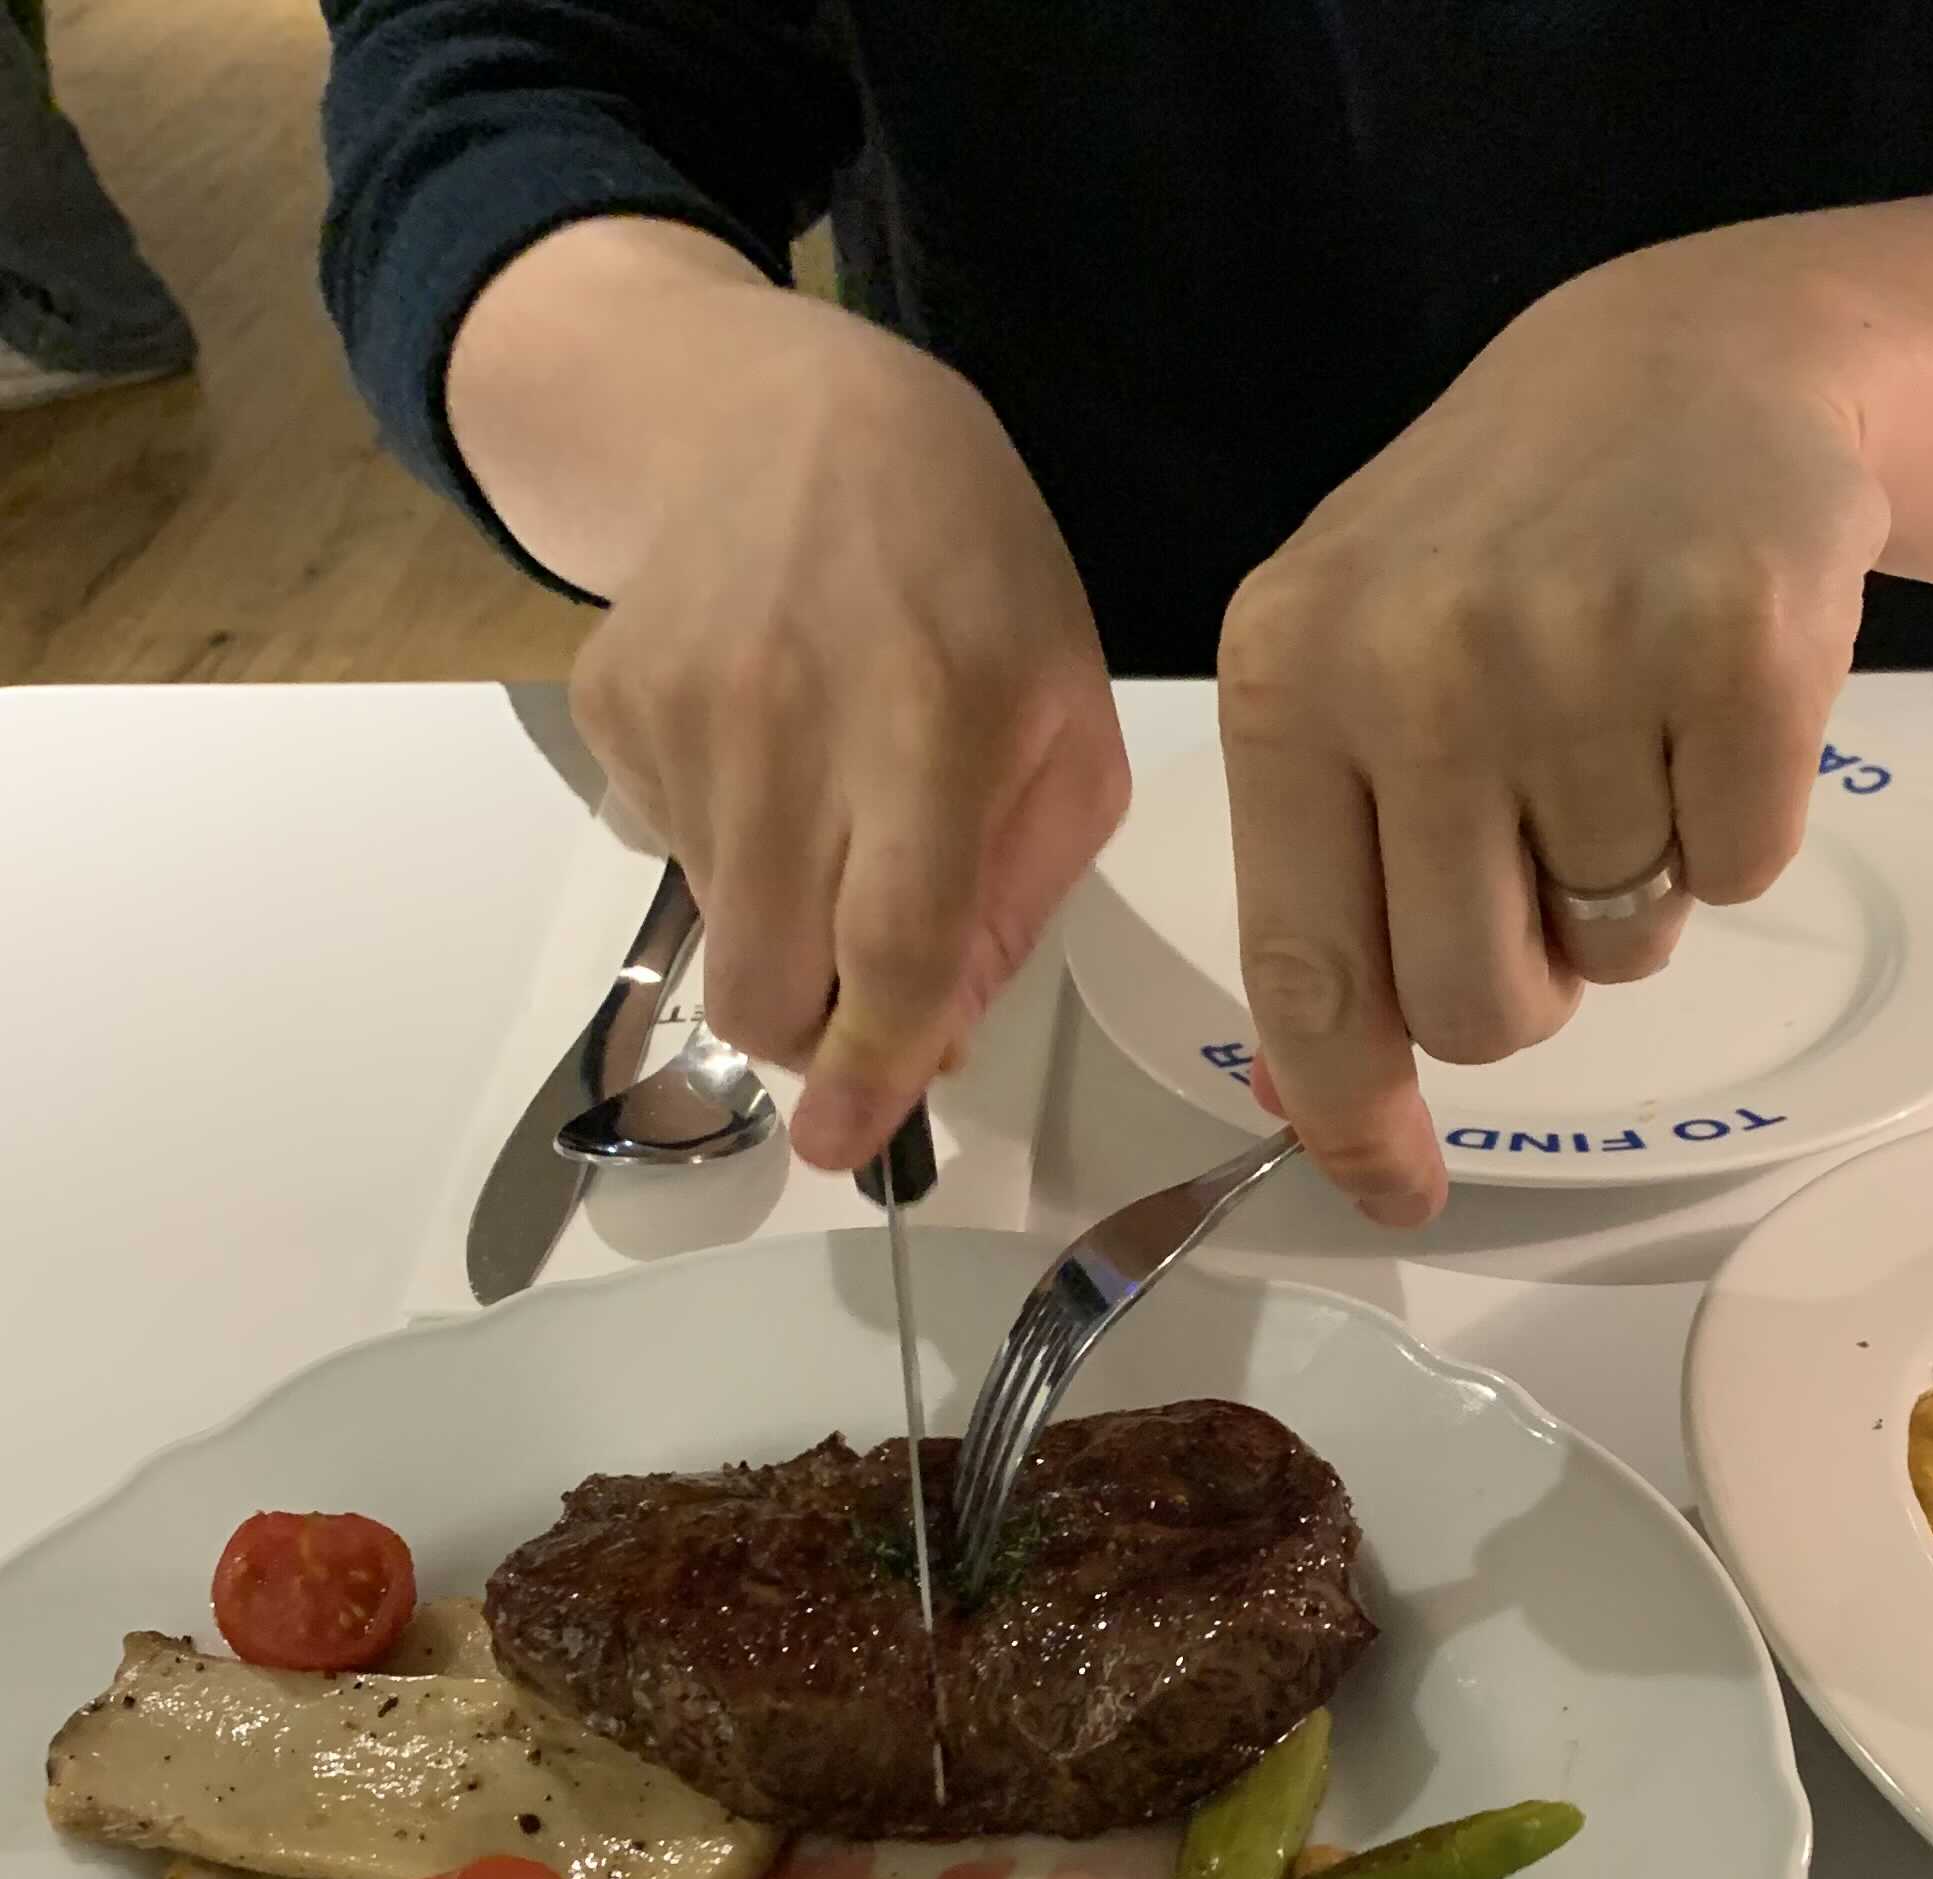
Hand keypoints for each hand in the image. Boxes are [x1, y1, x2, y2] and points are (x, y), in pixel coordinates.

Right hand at [557, 295, 1126, 1169]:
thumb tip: (938, 1034)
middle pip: (766, 977)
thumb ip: (1020, 886)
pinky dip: (729, 850)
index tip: (852, 1150)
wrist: (778, 409)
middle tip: (863, 1005)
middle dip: (813, 1040)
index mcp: (929, 720)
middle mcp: (785, 719)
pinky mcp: (606, 703)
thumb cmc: (969, 569)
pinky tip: (771, 751)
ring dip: (780, 934)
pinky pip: (668, 852)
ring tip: (833, 816)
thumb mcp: (1061, 711)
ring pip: (713, 933)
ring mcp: (678, 711)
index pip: (891, 941)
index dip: (875, 1066)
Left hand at [1215, 246, 1886, 1222]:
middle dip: (1530, 978)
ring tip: (1629, 732)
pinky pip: (1742, 872)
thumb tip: (1321, 1116)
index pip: (1311, 971)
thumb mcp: (1359, 664)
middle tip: (1550, 858)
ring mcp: (1582, 651)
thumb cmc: (1505, 551)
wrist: (1697, 364)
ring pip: (1623, 948)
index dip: (1353, 1112)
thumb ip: (1328, 874)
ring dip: (1639, 884)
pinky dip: (1740, 821)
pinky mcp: (1739, 648)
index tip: (1395, 1195)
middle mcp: (1419, 665)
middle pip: (1482, 1007)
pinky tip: (1709, 701)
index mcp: (1291, 677)